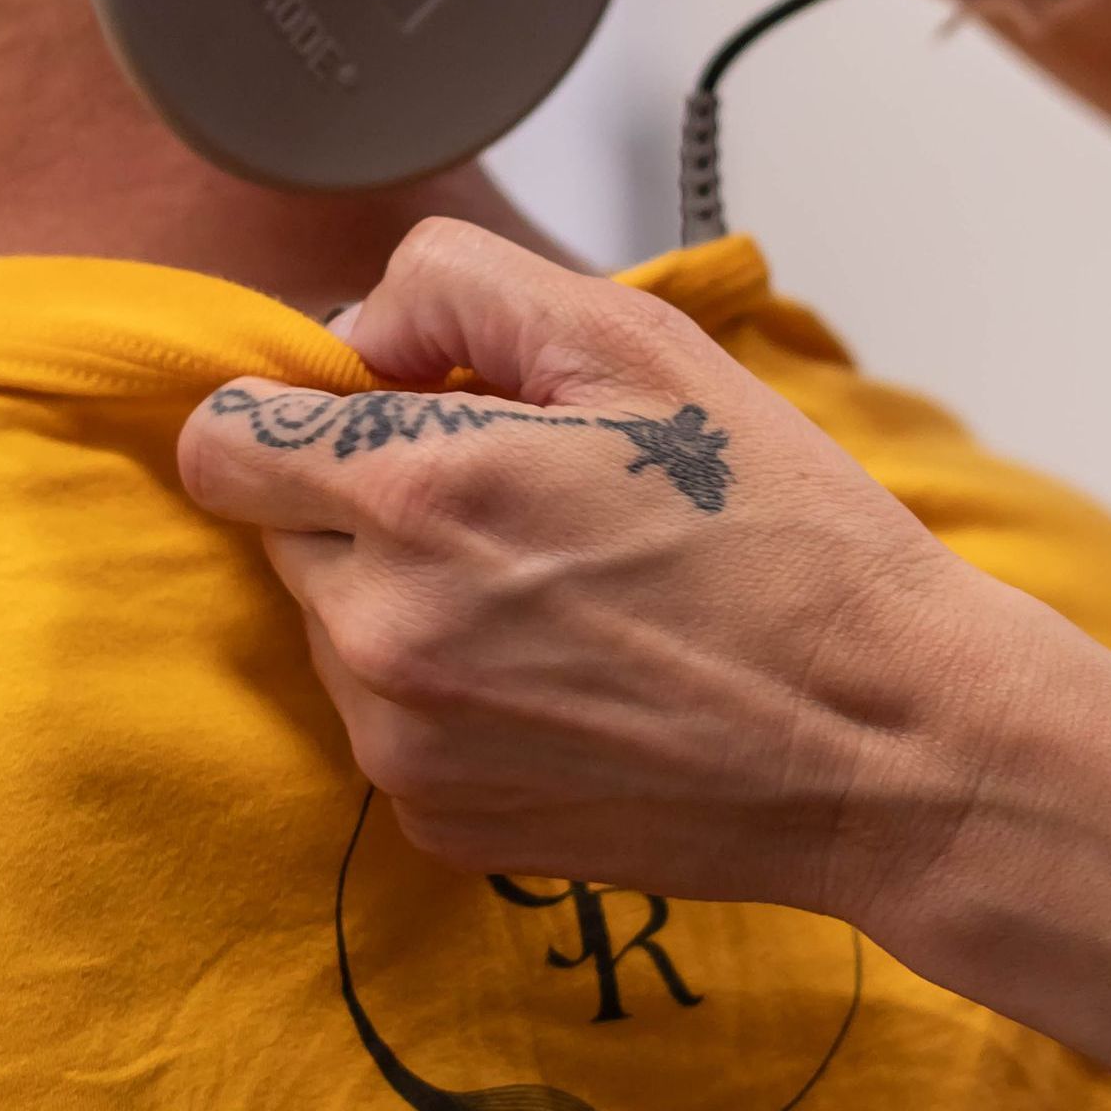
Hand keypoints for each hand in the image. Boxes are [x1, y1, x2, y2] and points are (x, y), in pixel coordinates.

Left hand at [177, 217, 1026, 922]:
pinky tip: (559, 673)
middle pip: (277, 527)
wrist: (886, 739)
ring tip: (552, 589)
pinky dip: (441, 688)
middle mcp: (384, 633)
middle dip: (361, 495)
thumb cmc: (774, 525)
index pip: (224, 439)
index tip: (374, 412)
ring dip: (399, 591)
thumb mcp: (632, 340)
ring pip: (328, 623)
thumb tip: (352, 335)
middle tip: (508, 496)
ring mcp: (404, 744)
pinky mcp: (437, 822)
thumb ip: (454, 288)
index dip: (291, 407)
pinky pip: (382, 719)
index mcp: (422, 496)